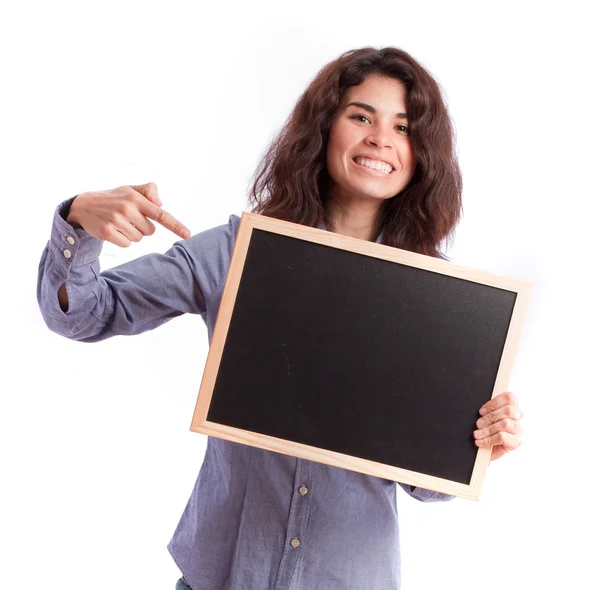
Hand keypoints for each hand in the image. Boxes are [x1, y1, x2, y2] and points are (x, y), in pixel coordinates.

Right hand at [67, 182, 190, 246]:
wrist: (83, 206)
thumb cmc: (114, 198)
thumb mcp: (130, 189)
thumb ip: (149, 191)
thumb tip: (160, 204)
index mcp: (136, 198)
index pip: (161, 214)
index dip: (175, 225)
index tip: (188, 235)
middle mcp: (127, 208)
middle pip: (150, 231)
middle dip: (142, 227)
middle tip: (128, 218)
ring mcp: (116, 221)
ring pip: (138, 238)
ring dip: (132, 233)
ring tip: (119, 222)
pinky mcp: (107, 232)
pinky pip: (126, 244)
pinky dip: (122, 240)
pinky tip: (113, 230)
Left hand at [473, 391, 523, 460]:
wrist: (486, 452)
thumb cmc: (486, 431)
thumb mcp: (486, 418)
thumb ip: (488, 410)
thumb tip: (481, 410)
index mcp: (511, 406)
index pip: (509, 398)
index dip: (494, 403)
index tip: (481, 411)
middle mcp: (518, 416)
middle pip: (509, 410)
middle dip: (490, 417)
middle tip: (478, 424)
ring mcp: (518, 429)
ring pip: (506, 424)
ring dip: (488, 429)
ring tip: (477, 434)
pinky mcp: (516, 441)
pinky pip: (503, 437)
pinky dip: (489, 439)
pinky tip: (481, 442)